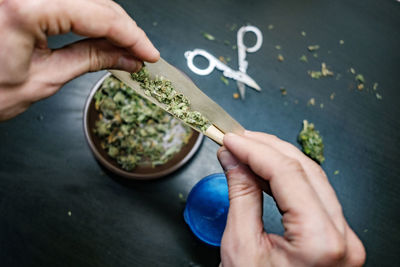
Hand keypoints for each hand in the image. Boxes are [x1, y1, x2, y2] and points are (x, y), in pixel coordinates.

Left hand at [0, 0, 158, 120]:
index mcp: (26, 6)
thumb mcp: (44, 79)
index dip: (132, 36)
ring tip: (123, 48)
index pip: (101, 15)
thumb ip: (91, 60)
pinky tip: (100, 34)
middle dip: (124, 28)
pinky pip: (67, 0)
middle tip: (140, 53)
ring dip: (108, 21)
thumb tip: (127, 58)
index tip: (149, 53)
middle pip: (95, 0)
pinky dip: (88, 16)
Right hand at [217, 131, 365, 266]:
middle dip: (267, 147)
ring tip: (247, 149)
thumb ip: (240, 195)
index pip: (288, 174)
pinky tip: (264, 169)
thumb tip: (234, 158)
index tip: (231, 139)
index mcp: (321, 242)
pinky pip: (312, 193)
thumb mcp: (241, 247)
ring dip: (277, 158)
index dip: (255, 150)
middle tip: (237, 139)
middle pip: (305, 169)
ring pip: (312, 177)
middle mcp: (342, 236)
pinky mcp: (336, 235)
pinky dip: (286, 177)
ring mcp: (343, 236)